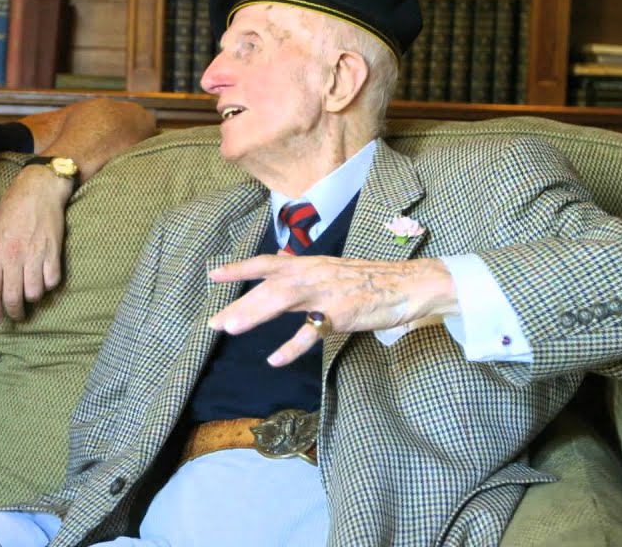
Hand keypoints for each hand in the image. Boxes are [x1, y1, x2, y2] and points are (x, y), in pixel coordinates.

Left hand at [0, 165, 72, 322]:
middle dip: (14, 312)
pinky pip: (52, 280)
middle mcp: (14, 257)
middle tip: (16, 316)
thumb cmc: (11, 208)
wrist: (38, 190)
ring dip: (32, 297)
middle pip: (13, 297)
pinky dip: (49, 285)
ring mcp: (35, 256)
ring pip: (34, 292)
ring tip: (31, 293)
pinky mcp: (53, 252)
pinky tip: (45, 280)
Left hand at [206, 254, 457, 365]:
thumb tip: (279, 268)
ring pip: (283, 300)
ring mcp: (327, 293)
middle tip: (214, 322)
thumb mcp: (332, 270)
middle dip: (239, 302)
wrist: (408, 284)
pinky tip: (275, 359)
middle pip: (269, 286)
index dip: (240, 268)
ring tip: (230, 328)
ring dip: (254, 314)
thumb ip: (305, 272)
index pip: (268, 262)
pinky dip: (292, 346)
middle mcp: (313, 274)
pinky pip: (312, 331)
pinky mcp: (342, 313)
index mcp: (310, 264)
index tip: (214, 275)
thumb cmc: (370, 281)